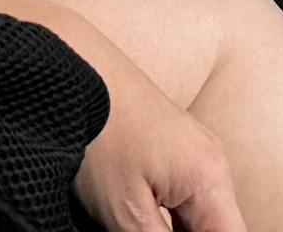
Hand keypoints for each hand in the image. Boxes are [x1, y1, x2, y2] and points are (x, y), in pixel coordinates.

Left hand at [74, 70, 240, 231]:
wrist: (67, 67)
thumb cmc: (97, 132)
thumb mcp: (126, 214)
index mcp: (211, 179)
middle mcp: (211, 164)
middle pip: (215, 229)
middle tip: (136, 228)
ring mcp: (190, 155)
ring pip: (196, 219)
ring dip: (173, 231)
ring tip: (132, 222)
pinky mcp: (167, 151)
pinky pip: (178, 201)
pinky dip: (163, 222)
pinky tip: (133, 221)